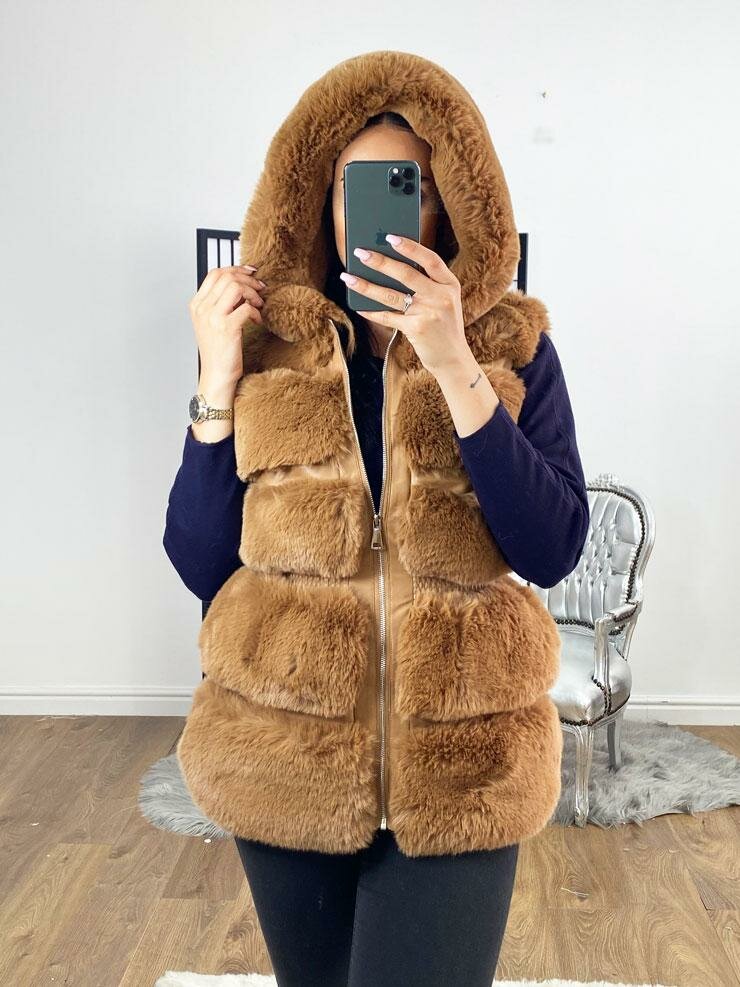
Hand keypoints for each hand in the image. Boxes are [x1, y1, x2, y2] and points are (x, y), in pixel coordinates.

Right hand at [188, 263, 266, 384]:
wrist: (217, 375)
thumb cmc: (218, 351)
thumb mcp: (213, 322)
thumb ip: (221, 302)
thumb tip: (241, 284)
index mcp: (197, 304)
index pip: (215, 273)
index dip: (236, 269)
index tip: (250, 273)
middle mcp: (202, 308)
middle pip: (226, 276)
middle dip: (248, 279)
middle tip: (260, 288)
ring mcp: (212, 317)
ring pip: (236, 287)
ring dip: (252, 293)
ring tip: (258, 305)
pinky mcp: (226, 328)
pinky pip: (246, 307)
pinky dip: (256, 311)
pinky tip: (257, 320)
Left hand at [339, 235, 467, 375]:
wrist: (453, 359)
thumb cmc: (444, 326)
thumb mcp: (445, 301)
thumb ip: (428, 284)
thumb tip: (390, 266)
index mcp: (450, 284)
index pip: (430, 259)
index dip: (411, 247)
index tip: (390, 237)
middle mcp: (441, 296)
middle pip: (407, 274)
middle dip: (380, 261)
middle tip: (360, 252)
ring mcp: (429, 313)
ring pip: (391, 295)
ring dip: (366, 285)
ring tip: (348, 277)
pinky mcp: (416, 329)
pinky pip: (388, 316)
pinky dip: (372, 312)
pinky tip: (358, 306)